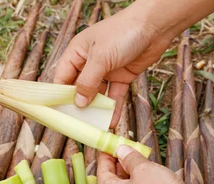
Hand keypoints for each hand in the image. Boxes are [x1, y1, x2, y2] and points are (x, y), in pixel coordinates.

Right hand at [53, 1, 172, 127]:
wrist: (154, 26)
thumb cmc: (122, 33)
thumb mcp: (100, 57)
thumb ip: (88, 81)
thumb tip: (78, 103)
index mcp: (77, 53)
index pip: (63, 77)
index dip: (60, 94)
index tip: (59, 113)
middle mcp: (89, 63)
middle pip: (79, 88)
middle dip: (78, 105)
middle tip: (76, 124)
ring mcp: (106, 71)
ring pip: (97, 94)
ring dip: (97, 110)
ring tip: (94, 126)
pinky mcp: (121, 77)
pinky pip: (115, 96)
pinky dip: (114, 108)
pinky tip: (112, 121)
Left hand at [97, 145, 192, 183]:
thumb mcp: (142, 168)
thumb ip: (130, 158)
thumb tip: (121, 150)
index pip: (102, 173)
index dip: (105, 157)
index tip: (109, 145)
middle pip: (113, 180)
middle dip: (118, 162)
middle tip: (125, 147)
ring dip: (130, 170)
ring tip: (138, 156)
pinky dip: (139, 179)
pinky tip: (148, 170)